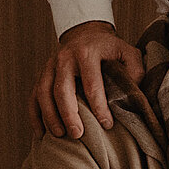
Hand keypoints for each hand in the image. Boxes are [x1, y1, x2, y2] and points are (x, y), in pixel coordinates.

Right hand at [30, 20, 144, 138]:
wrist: (86, 33)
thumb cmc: (109, 48)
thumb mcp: (127, 51)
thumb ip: (134, 70)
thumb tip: (132, 93)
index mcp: (87, 52)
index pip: (92, 83)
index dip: (99, 106)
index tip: (106, 124)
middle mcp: (65, 58)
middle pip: (62, 89)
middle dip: (69, 114)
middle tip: (77, 134)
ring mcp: (50, 66)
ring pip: (43, 93)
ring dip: (50, 116)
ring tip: (60, 135)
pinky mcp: (41, 74)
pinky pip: (34, 96)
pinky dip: (35, 115)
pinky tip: (40, 133)